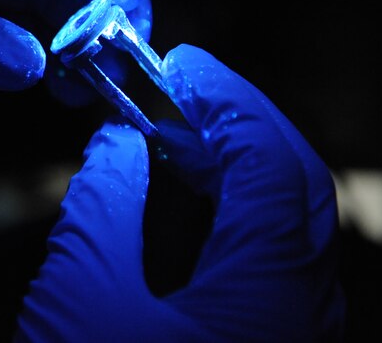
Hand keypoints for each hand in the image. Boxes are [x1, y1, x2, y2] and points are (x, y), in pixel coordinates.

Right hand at [15, 44, 344, 341]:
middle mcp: (300, 308)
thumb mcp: (82, 290)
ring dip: (237, 162)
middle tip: (181, 88)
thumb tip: (117, 138)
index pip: (271, 164)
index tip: (179, 65)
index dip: (226, 100)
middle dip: (240, 123)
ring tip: (177, 127)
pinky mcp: (263, 335)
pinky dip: (233, 206)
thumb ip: (103, 202)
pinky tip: (189, 190)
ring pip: (288, 220)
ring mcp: (289, 327)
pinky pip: (270, 254)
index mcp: (270, 291)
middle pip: (297, 185)